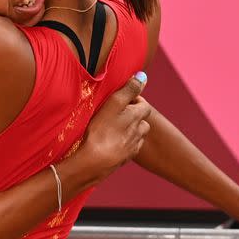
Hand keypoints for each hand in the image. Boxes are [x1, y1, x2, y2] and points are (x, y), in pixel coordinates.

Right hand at [69, 72, 150, 186]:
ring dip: (129, 131)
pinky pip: (128, 148)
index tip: (121, 100)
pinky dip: (123, 144)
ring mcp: (132, 148)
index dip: (134, 100)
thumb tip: (143, 76)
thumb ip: (129, 89)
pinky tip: (110, 143)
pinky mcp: (123, 160)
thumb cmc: (101, 130)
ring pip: (136, 135)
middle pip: (142, 121)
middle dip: (133, 116)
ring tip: (113, 128)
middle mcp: (139, 133)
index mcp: (137, 117)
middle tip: (116, 114)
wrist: (94, 162)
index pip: (144, 105)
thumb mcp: (114, 103)